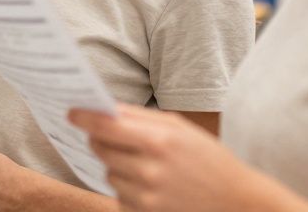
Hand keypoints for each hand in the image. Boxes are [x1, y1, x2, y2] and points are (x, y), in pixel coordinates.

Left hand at [71, 104, 306, 211]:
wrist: (235, 200)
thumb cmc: (207, 157)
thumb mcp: (179, 128)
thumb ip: (140, 117)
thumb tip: (104, 107)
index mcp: (158, 142)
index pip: (106, 127)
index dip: (84, 118)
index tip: (71, 112)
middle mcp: (149, 170)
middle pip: (101, 149)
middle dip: (101, 139)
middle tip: (114, 136)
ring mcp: (146, 197)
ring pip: (108, 172)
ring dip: (117, 164)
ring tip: (145, 163)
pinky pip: (119, 194)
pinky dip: (127, 186)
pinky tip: (151, 183)